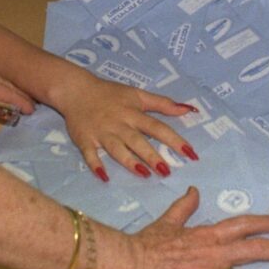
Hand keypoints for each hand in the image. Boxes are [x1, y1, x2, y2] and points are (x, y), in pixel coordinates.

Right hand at [45, 67, 196, 181]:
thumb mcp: (138, 95)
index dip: (175, 140)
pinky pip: (90, 154)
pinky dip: (96, 165)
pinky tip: (104, 177)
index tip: (191, 154)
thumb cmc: (110, 94)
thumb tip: (189, 109)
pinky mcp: (85, 140)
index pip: (157, 127)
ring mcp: (101, 133)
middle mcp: (119, 124)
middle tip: (167, 171)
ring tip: (144, 174)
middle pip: (138, 141)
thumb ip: (163, 104)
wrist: (76, 90)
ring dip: (129, 161)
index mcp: (133, 113)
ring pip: (116, 148)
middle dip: (152, 155)